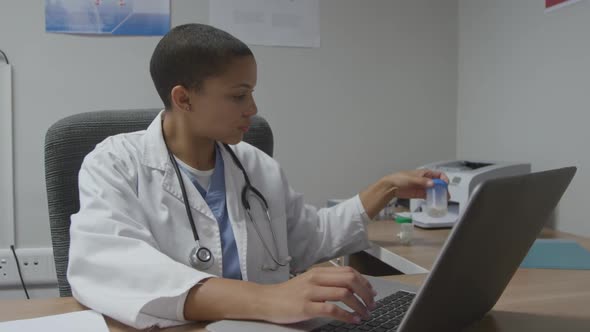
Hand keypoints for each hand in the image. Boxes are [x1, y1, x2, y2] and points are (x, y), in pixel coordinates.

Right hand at [259, 266, 376, 324]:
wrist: (266, 300)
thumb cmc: (288, 293)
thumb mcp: (308, 282)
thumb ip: (326, 282)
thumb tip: (350, 288)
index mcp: (318, 272)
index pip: (348, 271)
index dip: (364, 282)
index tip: (371, 292)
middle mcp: (316, 279)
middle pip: (350, 280)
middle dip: (365, 293)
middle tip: (371, 304)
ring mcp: (310, 292)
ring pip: (344, 293)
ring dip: (359, 305)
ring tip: (365, 314)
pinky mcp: (306, 307)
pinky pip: (332, 309)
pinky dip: (346, 315)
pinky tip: (352, 320)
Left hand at [385, 169, 448, 198]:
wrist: (391, 186)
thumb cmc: (399, 178)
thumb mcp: (412, 179)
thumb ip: (422, 181)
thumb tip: (432, 183)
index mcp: (424, 173)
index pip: (438, 174)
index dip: (443, 178)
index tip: (445, 184)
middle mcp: (425, 180)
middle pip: (438, 184)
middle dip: (443, 189)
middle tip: (445, 195)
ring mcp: (422, 187)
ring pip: (434, 191)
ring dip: (438, 195)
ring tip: (442, 199)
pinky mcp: (419, 194)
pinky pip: (428, 196)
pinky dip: (432, 198)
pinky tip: (434, 201)